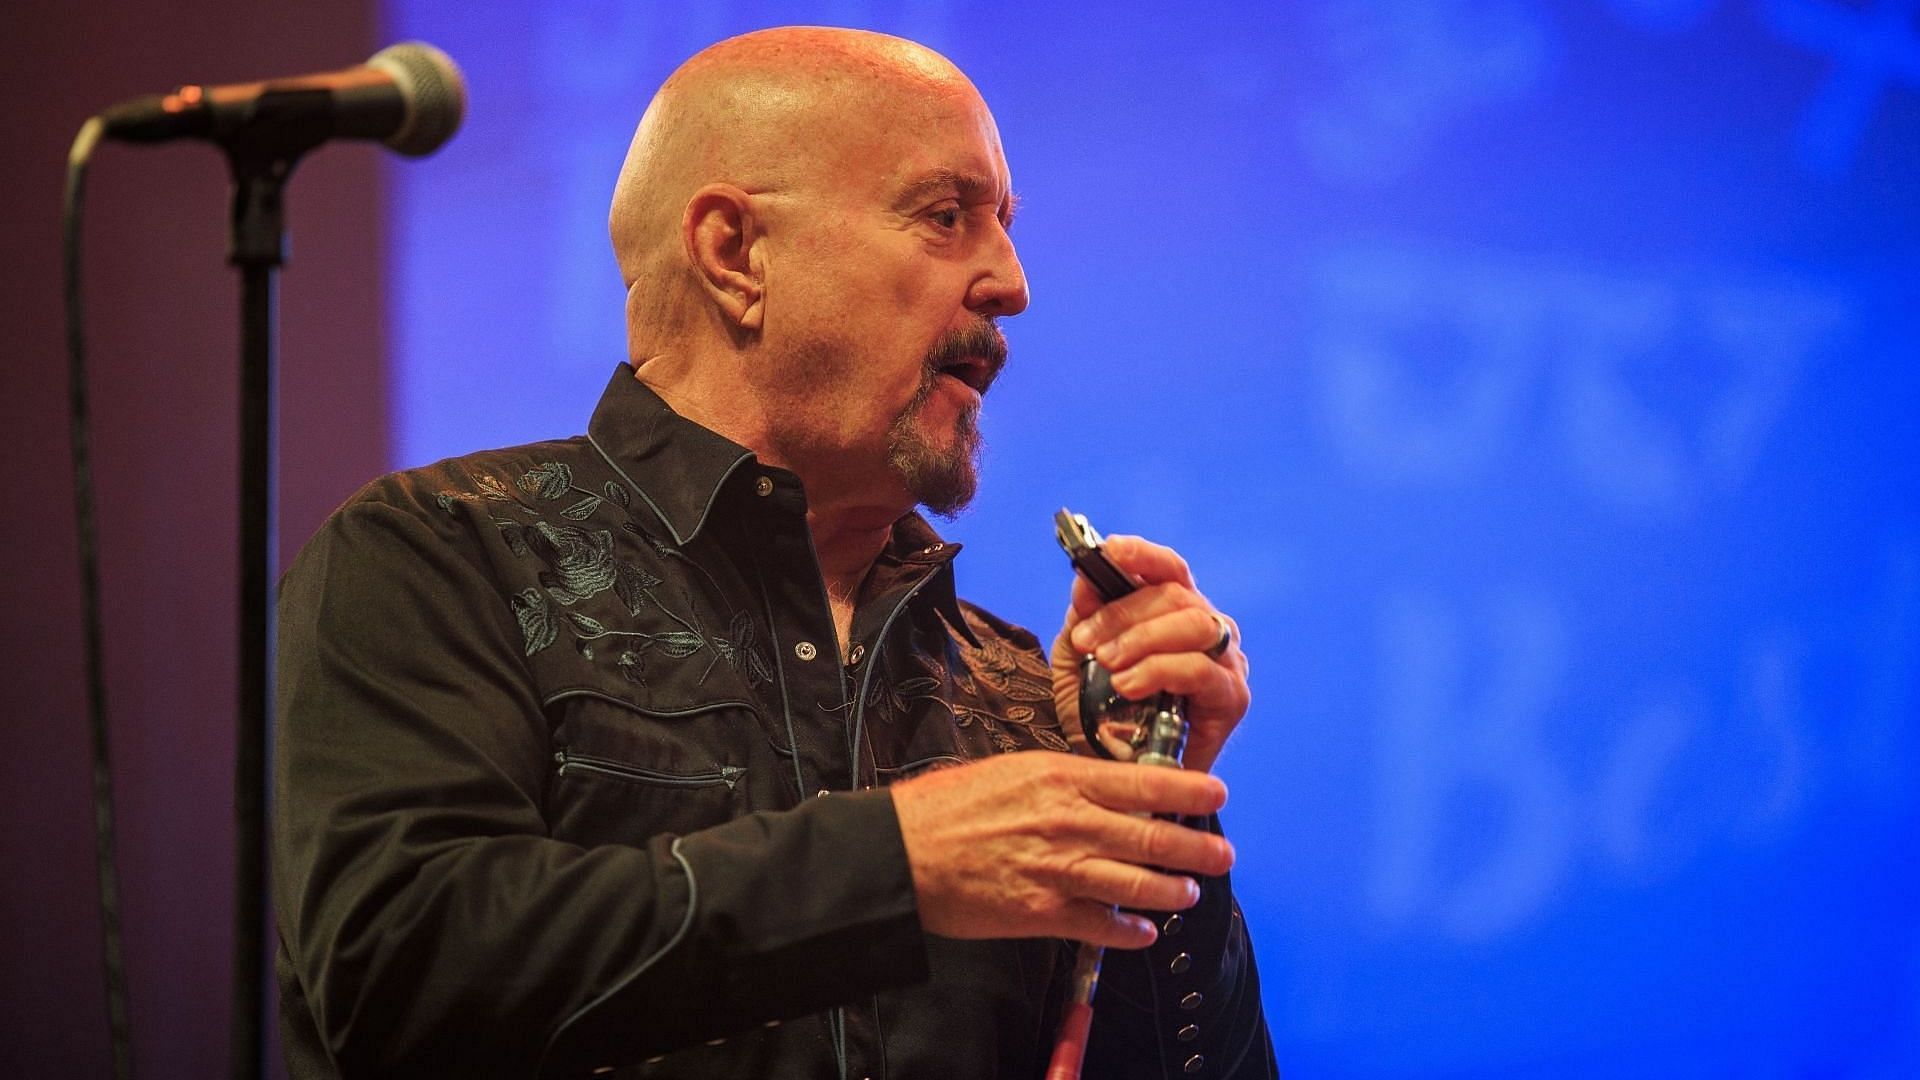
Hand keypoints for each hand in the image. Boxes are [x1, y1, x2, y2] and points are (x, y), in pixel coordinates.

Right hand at [890, 751, 1233, 948]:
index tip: (1215, 792)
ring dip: (1172, 892)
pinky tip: (1145, 933)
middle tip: (1222, 852)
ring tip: (1188, 893)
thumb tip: (1104, 787)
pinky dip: (1130, 932)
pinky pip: (1102, 924)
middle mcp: (1069, 822)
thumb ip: (1062, 781)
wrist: (902, 851)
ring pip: (1137, 884)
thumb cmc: (948, 806)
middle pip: (1152, 835)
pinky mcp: (1042, 911)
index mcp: (1061, 778)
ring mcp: (1058, 869)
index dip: (1188, 788)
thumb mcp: (1012, 771)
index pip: (1143, 780)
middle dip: (1197, 847)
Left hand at [1050, 535, 1249, 774]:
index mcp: (1175, 611)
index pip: (1169, 568)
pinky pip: (1201, 672)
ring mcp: (1226, 662)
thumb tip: (1084, 576)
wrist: (1110, 767)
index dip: (1143, 555)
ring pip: (1194, 625)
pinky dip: (1161, 671)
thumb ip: (1084, 616)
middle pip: (1178, 595)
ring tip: (1107, 665)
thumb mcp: (1079, 657)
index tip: (1109, 550)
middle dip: (1125, 613)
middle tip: (1088, 643)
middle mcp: (1208, 628)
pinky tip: (1128, 684)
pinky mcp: (1232, 699)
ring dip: (1142, 640)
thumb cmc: (1099, 708)